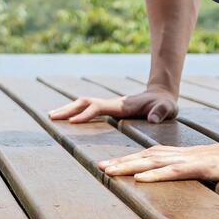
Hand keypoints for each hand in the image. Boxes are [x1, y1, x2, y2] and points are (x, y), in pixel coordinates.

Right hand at [48, 90, 177, 124]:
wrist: (161, 96)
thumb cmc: (164, 105)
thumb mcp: (167, 108)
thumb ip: (160, 112)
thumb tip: (153, 119)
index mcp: (121, 105)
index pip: (99, 108)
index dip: (86, 114)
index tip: (72, 122)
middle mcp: (112, 103)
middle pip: (85, 103)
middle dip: (68, 109)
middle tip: (51, 117)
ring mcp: (109, 105)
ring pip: (83, 104)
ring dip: (67, 109)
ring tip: (51, 116)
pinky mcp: (109, 108)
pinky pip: (88, 109)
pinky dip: (75, 111)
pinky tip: (66, 118)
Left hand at [96, 139, 218, 183]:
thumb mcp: (216, 169)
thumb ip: (199, 171)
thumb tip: (184, 177)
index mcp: (188, 156)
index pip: (152, 156)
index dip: (130, 160)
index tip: (110, 166)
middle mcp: (186, 155)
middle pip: (147, 156)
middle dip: (122, 162)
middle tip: (99, 168)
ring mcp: (195, 160)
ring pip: (155, 162)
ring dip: (130, 167)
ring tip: (109, 172)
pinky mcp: (206, 168)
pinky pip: (176, 172)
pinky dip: (156, 174)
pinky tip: (140, 179)